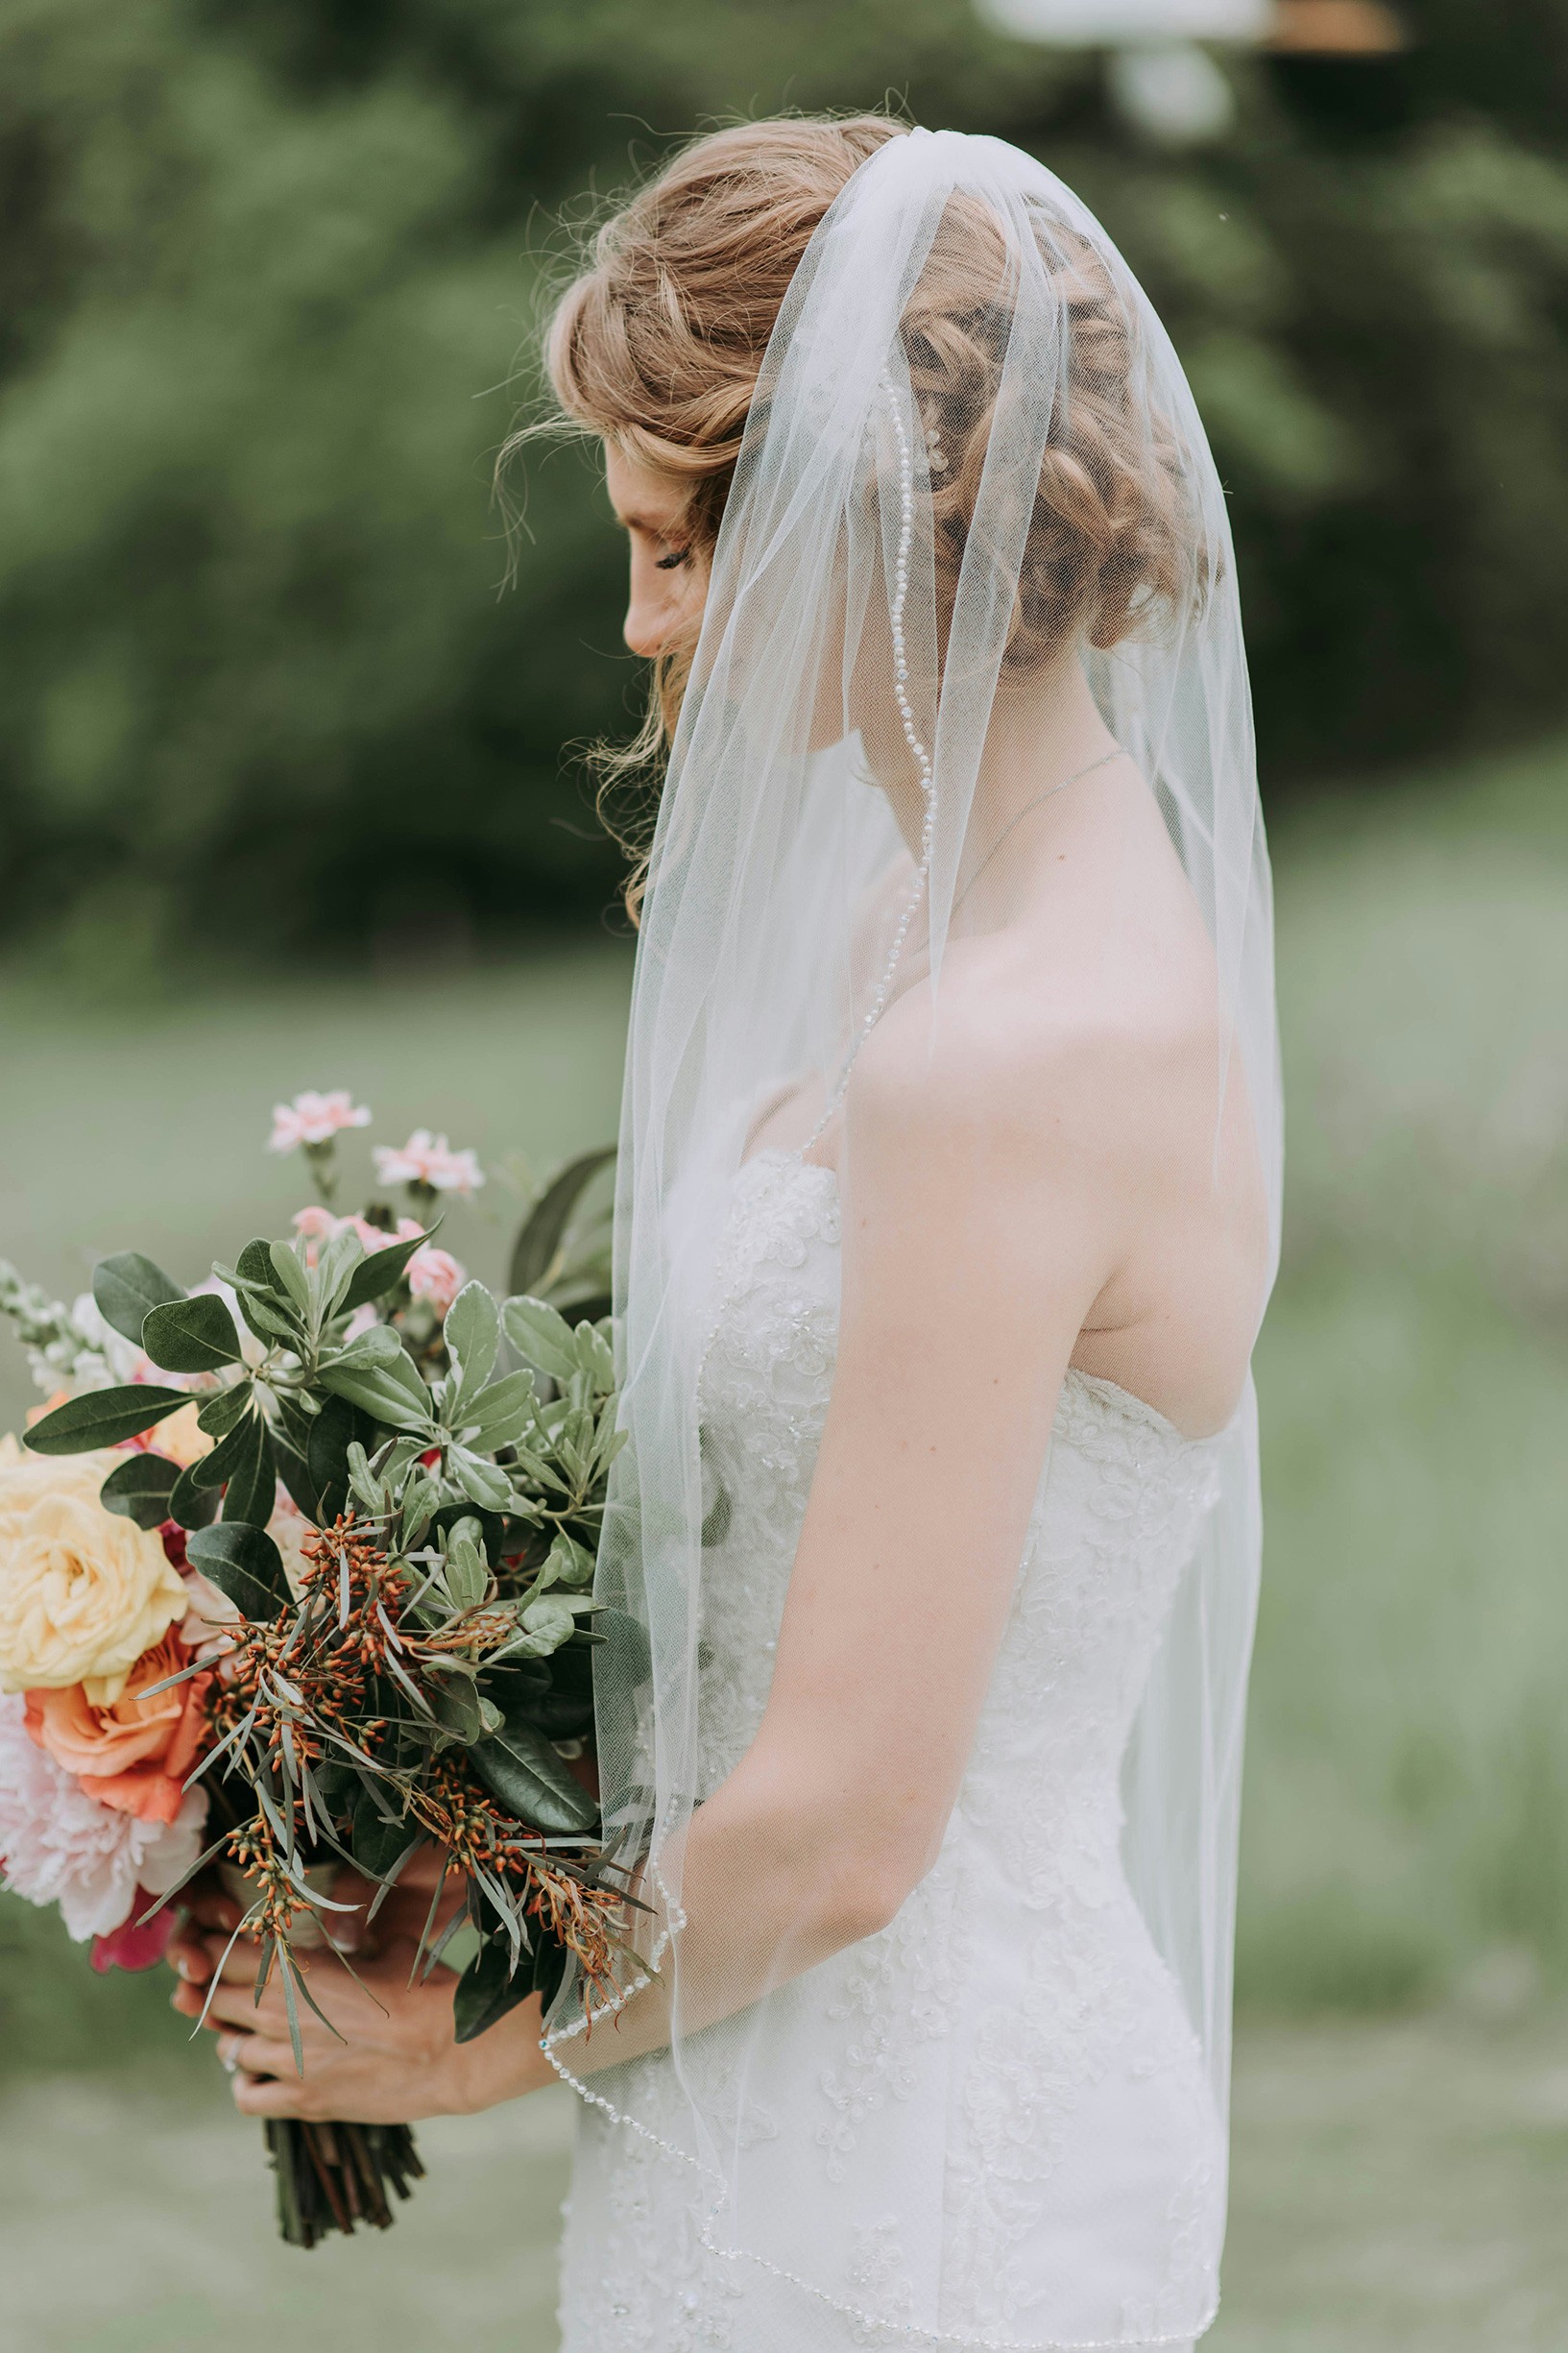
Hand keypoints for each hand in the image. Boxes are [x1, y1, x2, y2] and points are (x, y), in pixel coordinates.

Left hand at [166, 1852, 556, 2120]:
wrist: (452, 2049)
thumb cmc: (424, 1990)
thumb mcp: (385, 1947)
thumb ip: (349, 1942)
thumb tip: (343, 1932)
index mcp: (296, 1968)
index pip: (226, 1954)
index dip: (214, 1950)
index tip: (214, 1948)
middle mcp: (279, 2014)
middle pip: (215, 2002)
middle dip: (216, 1994)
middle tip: (227, 1990)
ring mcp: (288, 2062)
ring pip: (227, 2050)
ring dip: (236, 2038)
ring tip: (253, 2032)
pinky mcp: (302, 2101)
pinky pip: (246, 2097)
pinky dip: (246, 2084)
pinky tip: (261, 2074)